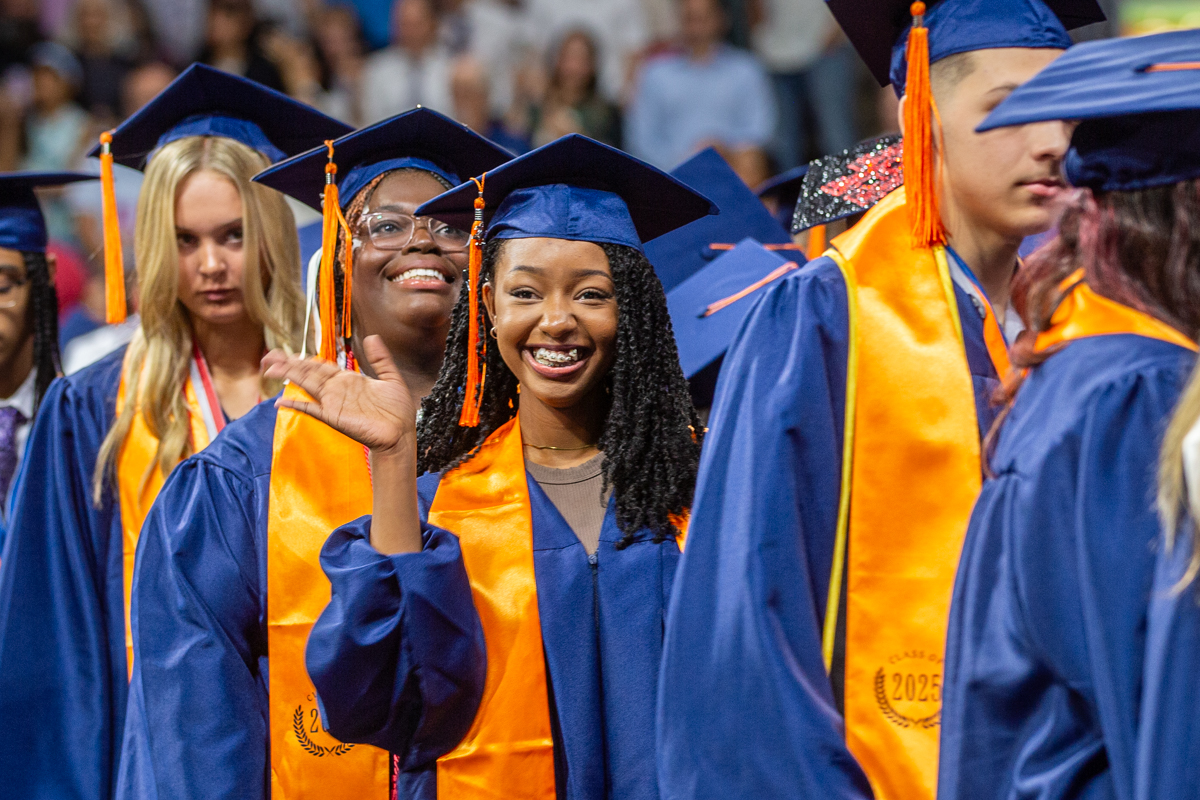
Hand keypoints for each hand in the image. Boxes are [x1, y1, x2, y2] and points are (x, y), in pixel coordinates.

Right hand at [262, 335, 416, 455]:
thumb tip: (372, 337)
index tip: (288, 353)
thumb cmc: (397, 410)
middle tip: (269, 356)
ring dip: (289, 376)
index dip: (304, 359)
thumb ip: (380, 358)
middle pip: (308, 373)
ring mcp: (334, 403)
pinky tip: (281, 402)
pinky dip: (296, 405)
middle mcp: (338, 390)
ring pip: (307, 385)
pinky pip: (311, 409)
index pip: (321, 366)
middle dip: (289, 364)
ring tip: (270, 368)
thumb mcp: (391, 378)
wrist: (401, 434)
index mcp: (349, 380)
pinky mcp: (335, 417)